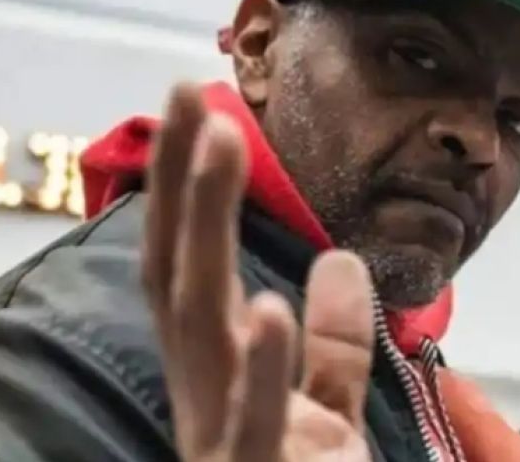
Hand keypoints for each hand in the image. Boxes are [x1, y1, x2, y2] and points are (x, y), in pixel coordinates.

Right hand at [142, 84, 372, 461]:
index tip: (203, 107)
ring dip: (205, 232)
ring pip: (200, 327)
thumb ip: (332, 344)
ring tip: (216, 147)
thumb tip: (336, 259)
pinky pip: (251, 425)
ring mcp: (223, 439)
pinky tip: (265, 308)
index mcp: (225, 374)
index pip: (198, 264)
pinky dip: (261, 369)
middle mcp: (207, 397)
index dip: (195, 189)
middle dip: (184, 183)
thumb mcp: (327, 413)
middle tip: (188, 91)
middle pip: (183, 273)